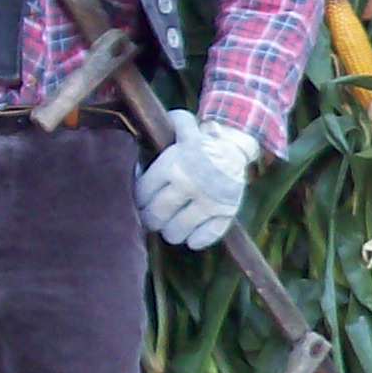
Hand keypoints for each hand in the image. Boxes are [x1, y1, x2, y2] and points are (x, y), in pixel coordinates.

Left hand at [138, 109, 257, 250]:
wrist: (234, 149)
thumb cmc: (199, 144)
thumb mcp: (180, 132)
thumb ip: (157, 135)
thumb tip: (137, 136)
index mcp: (172, 165)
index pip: (143, 193)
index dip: (139, 202)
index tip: (140, 205)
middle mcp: (188, 184)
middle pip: (157, 215)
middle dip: (151, 220)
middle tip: (152, 221)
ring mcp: (208, 200)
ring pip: (178, 229)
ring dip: (171, 233)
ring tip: (171, 231)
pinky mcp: (225, 211)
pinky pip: (208, 235)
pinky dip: (197, 240)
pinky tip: (191, 240)